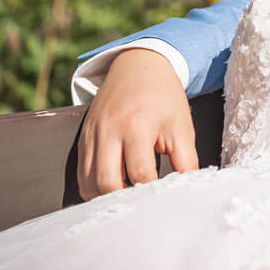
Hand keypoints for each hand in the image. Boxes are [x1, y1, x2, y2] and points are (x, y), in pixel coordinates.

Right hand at [76, 48, 197, 199]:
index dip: (153, 192)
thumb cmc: (163, 96)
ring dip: (106, 197)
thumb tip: (187, 188)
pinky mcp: (83, 137)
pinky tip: (113, 188)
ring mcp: (92, 134)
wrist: (139, 65)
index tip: (163, 200)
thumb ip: (186, 160)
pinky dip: (94, 187)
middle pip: (106, 182)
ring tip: (128, 198)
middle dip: (125, 200)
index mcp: (137, 126)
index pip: (141, 173)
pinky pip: (81, 173)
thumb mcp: (182, 126)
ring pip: (88, 182)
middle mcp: (108, 131)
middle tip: (142, 204)